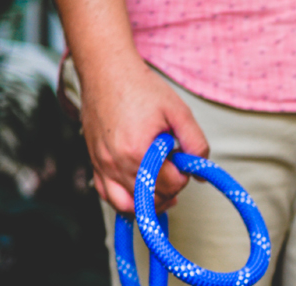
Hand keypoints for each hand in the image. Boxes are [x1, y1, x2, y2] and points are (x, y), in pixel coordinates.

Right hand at [79, 58, 207, 213]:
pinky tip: (140, 189)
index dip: (183, 175)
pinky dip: (125, 200)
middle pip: (151, 199)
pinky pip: (108, 196)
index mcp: (138, 152)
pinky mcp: (94, 163)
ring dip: (149, 201)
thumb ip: (196, 143)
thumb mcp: (179, 112)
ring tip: (161, 185)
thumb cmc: (142, 88)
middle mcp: (116, 163)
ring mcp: (102, 165)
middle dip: (169, 188)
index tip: (181, 158)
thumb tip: (201, 173)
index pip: (171, 186)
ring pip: (128, 206)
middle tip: (172, 165)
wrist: (106, 70)